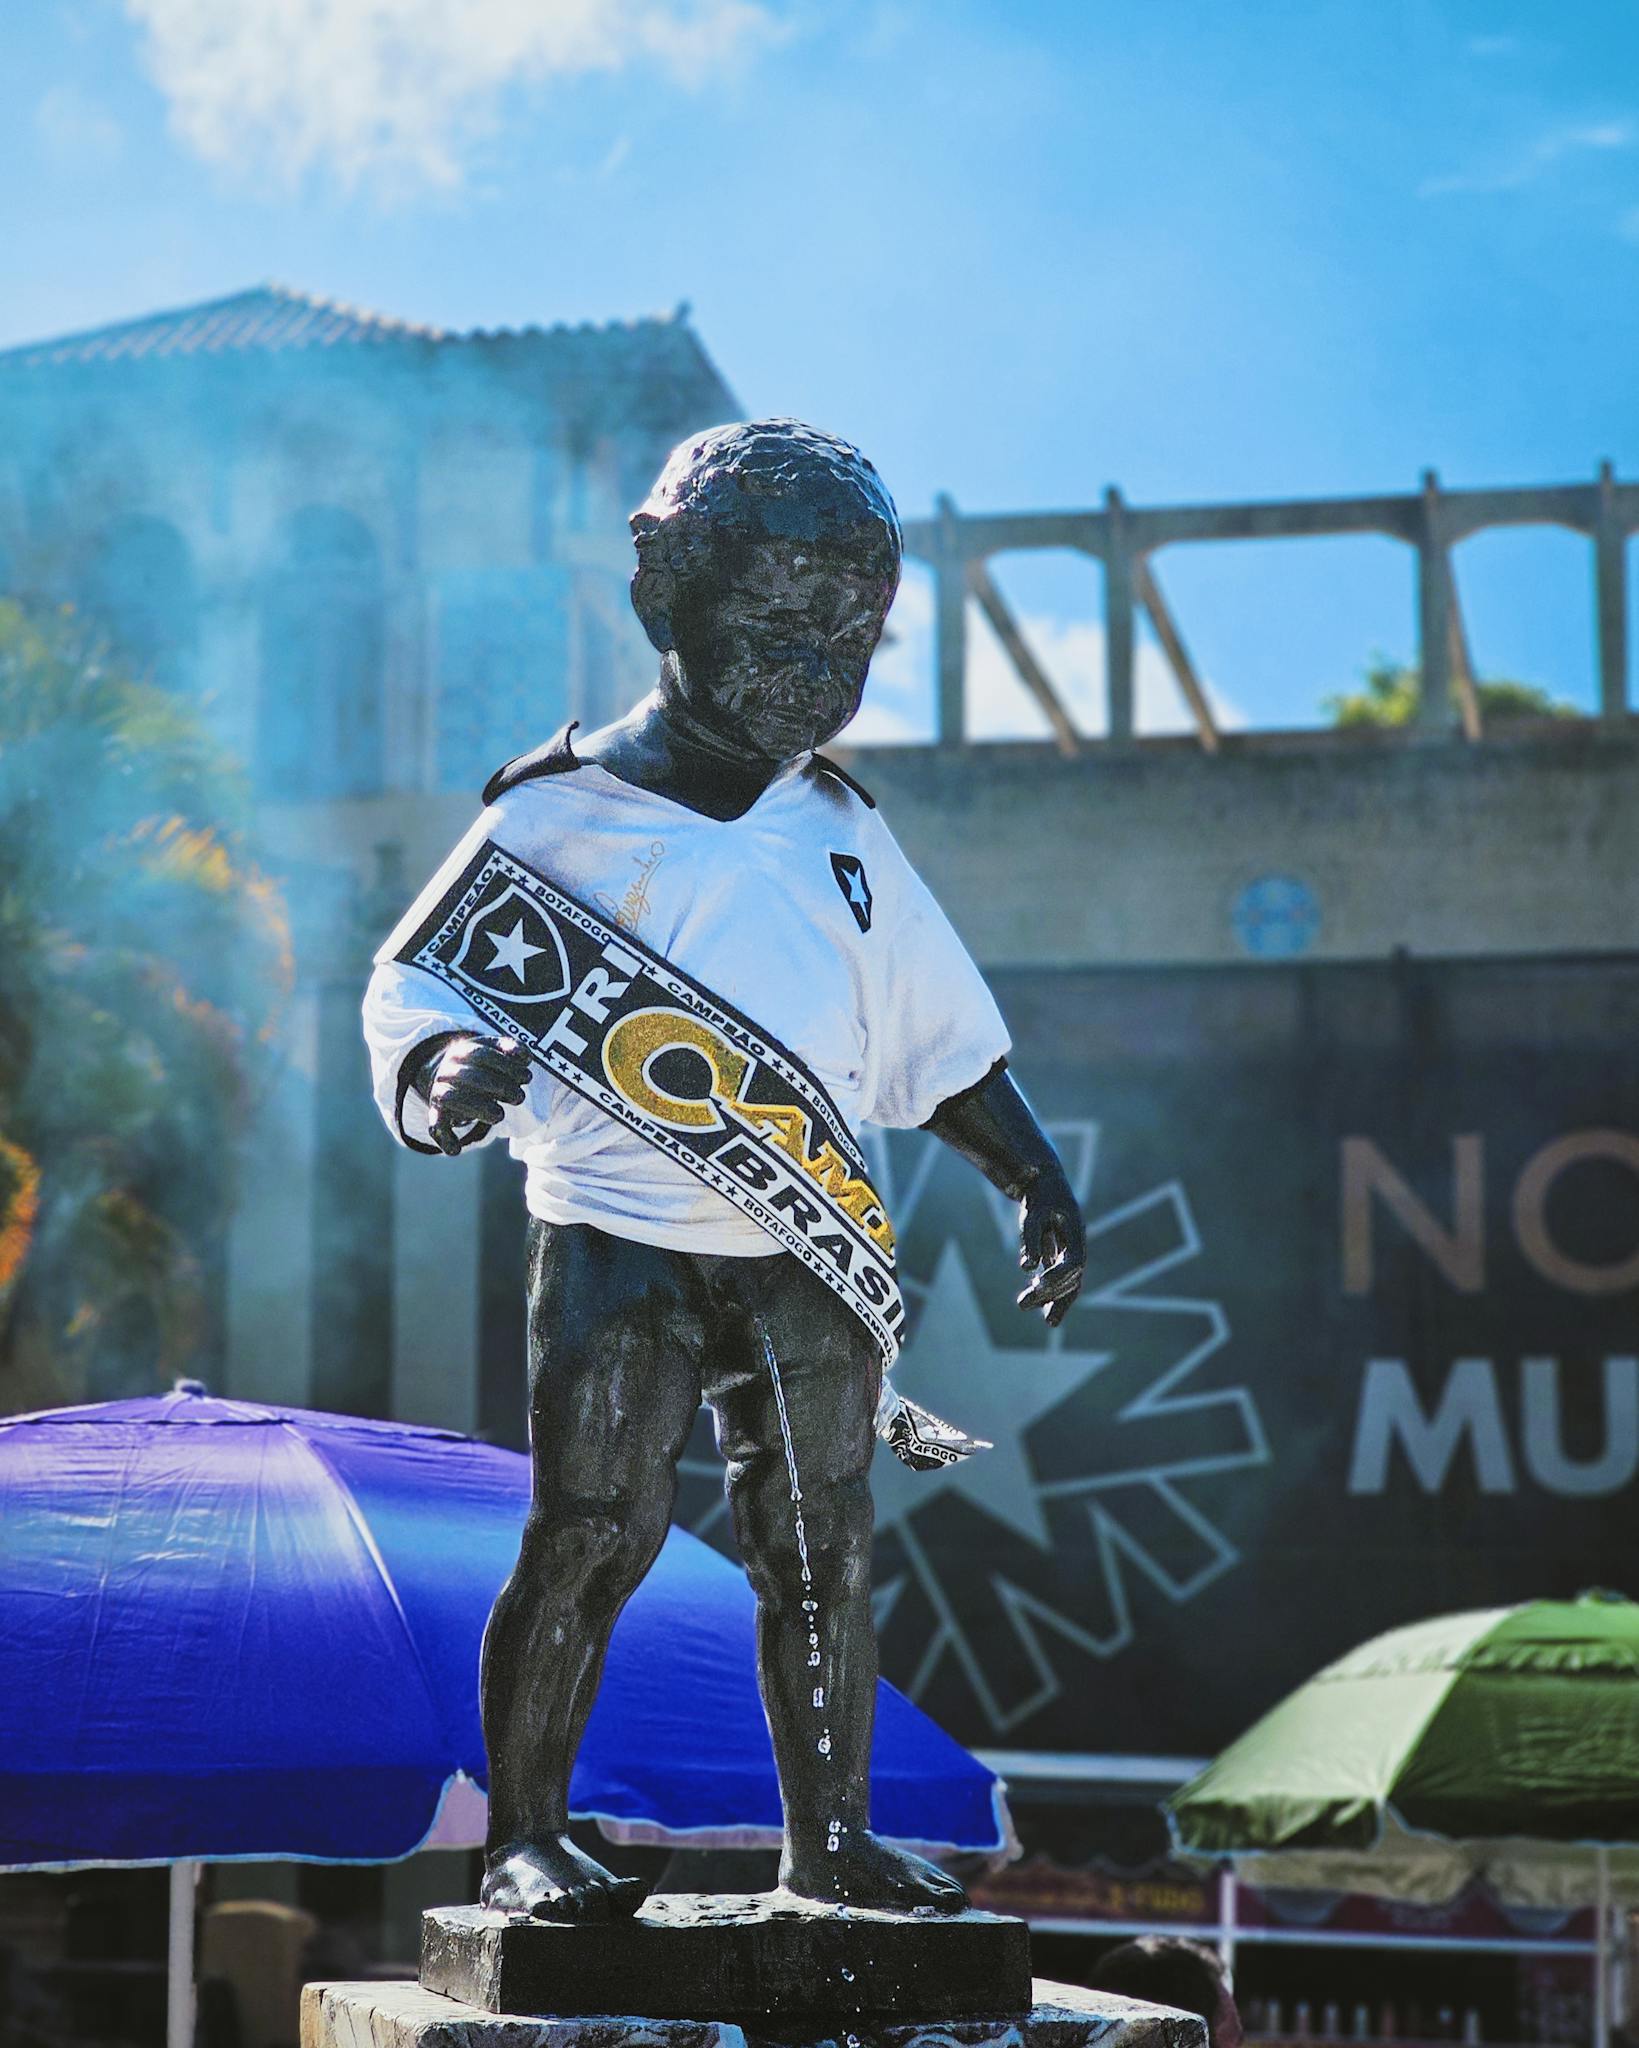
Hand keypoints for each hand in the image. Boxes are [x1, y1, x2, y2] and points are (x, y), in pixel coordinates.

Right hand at [423, 1035, 532, 1155]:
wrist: (449, 1074)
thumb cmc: (482, 1065)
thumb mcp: (494, 1050)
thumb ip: (511, 1048)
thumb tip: (526, 1056)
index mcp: (462, 1051)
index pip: (483, 1055)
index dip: (507, 1066)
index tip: (527, 1077)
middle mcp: (447, 1071)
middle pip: (471, 1077)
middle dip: (500, 1087)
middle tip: (519, 1097)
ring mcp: (440, 1092)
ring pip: (454, 1099)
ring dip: (479, 1109)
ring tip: (500, 1115)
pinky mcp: (437, 1113)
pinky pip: (436, 1126)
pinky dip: (444, 1139)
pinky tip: (456, 1150)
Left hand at [1016, 1163, 1084, 1327]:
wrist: (1044, 1183)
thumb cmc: (1038, 1197)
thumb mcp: (1033, 1215)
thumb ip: (1031, 1240)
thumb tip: (1027, 1268)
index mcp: (1076, 1233)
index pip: (1074, 1263)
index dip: (1058, 1277)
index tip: (1037, 1286)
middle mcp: (1077, 1245)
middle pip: (1070, 1277)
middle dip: (1050, 1293)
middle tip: (1022, 1304)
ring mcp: (1071, 1250)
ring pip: (1069, 1282)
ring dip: (1056, 1300)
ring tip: (1049, 1323)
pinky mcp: (1061, 1254)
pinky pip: (1060, 1278)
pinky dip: (1052, 1292)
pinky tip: (1040, 1306)